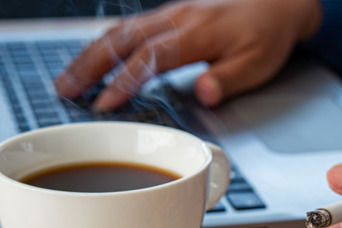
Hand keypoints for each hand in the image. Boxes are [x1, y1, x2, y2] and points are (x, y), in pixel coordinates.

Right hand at [55, 0, 321, 109]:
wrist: (276, 2)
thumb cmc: (267, 34)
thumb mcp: (259, 64)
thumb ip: (229, 80)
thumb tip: (203, 93)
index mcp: (198, 32)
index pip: (152, 57)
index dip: (124, 80)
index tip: (103, 103)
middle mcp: (178, 18)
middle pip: (123, 38)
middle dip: (90, 64)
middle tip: (65, 89)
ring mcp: (171, 13)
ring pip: (120, 29)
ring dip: (90, 53)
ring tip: (67, 78)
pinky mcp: (169, 15)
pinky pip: (129, 26)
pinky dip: (105, 42)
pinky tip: (91, 58)